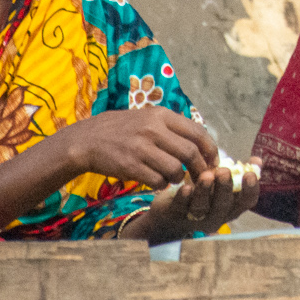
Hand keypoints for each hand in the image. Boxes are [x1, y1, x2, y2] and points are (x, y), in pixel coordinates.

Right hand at [60, 106, 217, 188]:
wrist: (87, 140)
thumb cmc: (122, 130)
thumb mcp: (147, 118)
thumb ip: (172, 127)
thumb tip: (202, 142)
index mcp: (161, 115)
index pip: (198, 132)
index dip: (210, 150)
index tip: (213, 161)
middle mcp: (153, 129)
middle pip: (190, 153)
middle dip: (200, 169)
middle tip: (201, 177)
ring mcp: (141, 148)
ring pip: (176, 170)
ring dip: (179, 178)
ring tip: (173, 177)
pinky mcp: (131, 166)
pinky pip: (158, 181)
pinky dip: (162, 185)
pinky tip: (156, 181)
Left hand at [136, 154, 262, 241]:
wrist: (169, 213)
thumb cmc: (201, 193)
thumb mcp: (220, 184)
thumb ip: (238, 173)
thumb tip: (257, 161)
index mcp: (231, 207)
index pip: (246, 201)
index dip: (250, 189)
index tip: (250, 174)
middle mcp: (217, 216)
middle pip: (224, 205)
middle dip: (225, 188)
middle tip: (224, 171)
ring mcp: (196, 218)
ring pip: (202, 207)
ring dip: (205, 191)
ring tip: (206, 175)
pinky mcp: (175, 215)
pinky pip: (181, 207)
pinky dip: (183, 198)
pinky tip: (185, 187)